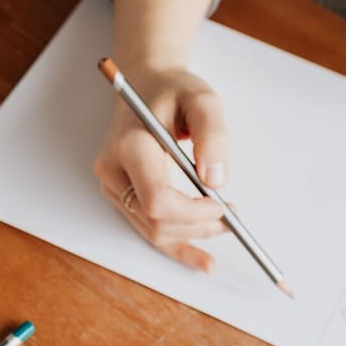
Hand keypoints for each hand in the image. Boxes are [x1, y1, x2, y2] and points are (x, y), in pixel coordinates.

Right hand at [93, 64, 228, 270]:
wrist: (146, 84)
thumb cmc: (174, 90)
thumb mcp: (203, 99)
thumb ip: (213, 135)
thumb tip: (216, 180)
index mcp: (130, 146)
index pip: (156, 199)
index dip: (192, 212)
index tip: (222, 205)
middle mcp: (113, 170)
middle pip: (154, 221)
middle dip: (197, 227)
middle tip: (233, 218)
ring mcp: (113, 185)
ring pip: (152, 230)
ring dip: (191, 236)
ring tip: (225, 227)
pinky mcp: (120, 194)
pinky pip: (147, 230)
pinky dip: (176, 247)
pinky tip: (203, 261)